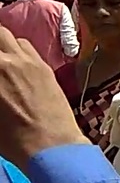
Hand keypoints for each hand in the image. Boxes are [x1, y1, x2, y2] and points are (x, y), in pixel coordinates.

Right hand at [0, 25, 86, 164]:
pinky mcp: (44, 67)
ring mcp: (28, 61)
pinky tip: (15, 63)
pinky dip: (17, 50)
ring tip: (0, 58)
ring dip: (2, 43)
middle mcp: (6, 61)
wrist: (51, 145)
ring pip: (9, 37)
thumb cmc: (11, 139)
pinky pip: (27, 47)